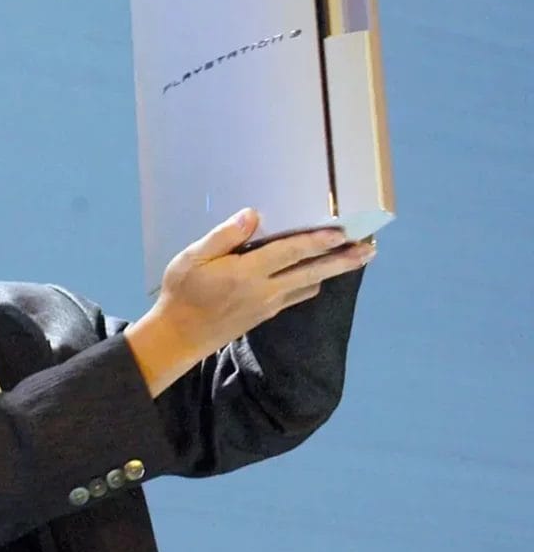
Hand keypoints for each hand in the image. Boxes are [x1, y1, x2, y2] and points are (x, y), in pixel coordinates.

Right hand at [125, 208, 374, 396]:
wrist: (179, 336)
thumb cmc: (182, 292)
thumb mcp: (192, 258)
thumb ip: (224, 236)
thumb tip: (254, 215)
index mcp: (246, 273)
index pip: (290, 253)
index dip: (318, 241)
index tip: (343, 231)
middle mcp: (264, 291)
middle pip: (313, 272)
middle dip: (343, 261)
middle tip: (370, 250)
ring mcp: (268, 306)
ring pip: (309, 285)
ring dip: (331, 272)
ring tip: (350, 258)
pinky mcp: (266, 315)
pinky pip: (297, 296)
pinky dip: (311, 282)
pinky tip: (316, 275)